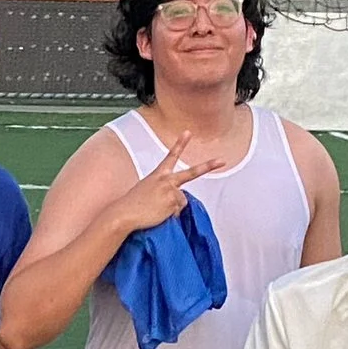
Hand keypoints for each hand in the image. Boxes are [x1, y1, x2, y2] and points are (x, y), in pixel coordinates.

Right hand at [106, 133, 225, 236]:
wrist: (125, 213)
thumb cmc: (132, 204)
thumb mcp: (146, 191)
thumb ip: (162, 190)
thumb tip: (176, 202)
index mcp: (158, 174)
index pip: (171, 156)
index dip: (180, 143)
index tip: (188, 132)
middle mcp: (166, 180)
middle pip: (192, 173)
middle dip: (208, 166)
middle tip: (222, 161)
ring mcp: (171, 191)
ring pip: (182, 201)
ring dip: (172, 208)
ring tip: (155, 209)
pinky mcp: (173, 203)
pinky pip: (177, 212)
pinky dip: (170, 216)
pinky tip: (157, 215)